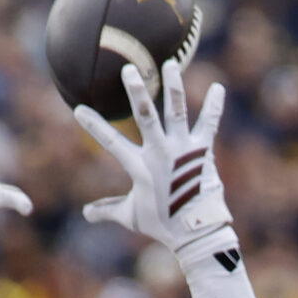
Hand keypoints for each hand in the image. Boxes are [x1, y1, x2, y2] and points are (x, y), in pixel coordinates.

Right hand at [73, 60, 235, 260]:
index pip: (111, 142)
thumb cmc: (163, 224)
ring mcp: (184, 151)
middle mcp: (161, 153)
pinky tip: (219, 87)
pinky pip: (210, 125)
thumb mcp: (132, 216)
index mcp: (140, 167)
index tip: (79, 108)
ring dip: (174, 87)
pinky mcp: (204, 152)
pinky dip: (215, 106)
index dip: (94, 125)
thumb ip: (108, 210)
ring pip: (177, 112)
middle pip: (146, 116)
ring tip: (171, 64)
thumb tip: (86, 214)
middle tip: (130, 69)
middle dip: (137, 91)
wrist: (197, 233)